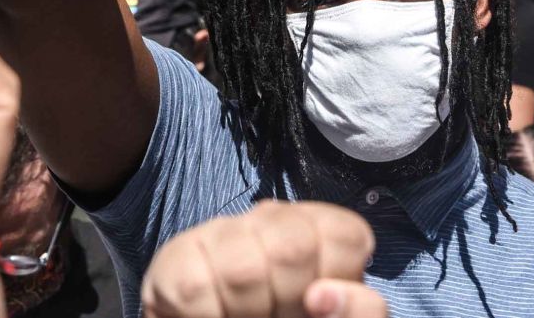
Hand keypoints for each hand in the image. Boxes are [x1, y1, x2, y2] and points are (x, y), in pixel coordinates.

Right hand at [141, 200, 385, 317]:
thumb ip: (360, 314)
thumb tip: (326, 295)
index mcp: (318, 237)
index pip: (344, 234)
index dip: (336, 277)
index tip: (316, 304)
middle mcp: (269, 224)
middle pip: (296, 245)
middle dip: (289, 299)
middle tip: (275, 314)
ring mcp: (218, 235)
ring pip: (243, 268)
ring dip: (246, 311)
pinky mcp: (173, 260)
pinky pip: (194, 287)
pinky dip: (208, 316)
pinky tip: (211, 316)